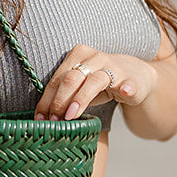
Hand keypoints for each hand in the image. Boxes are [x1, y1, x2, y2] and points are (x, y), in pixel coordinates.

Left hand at [34, 43, 159, 122]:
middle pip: (72, 78)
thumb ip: (63, 96)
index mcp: (78, 55)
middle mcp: (95, 58)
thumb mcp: (80, 86)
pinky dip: (126, 87)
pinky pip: (128, 83)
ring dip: (81, 98)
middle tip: (53, 121)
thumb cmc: (100, 83)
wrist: (136, 76)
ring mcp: (114, 67)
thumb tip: (42, 118)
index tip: (40, 118)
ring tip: (71, 115)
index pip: (58, 78)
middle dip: (59, 101)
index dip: (47, 99)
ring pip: (95, 81)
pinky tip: (124, 92)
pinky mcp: (132, 80)